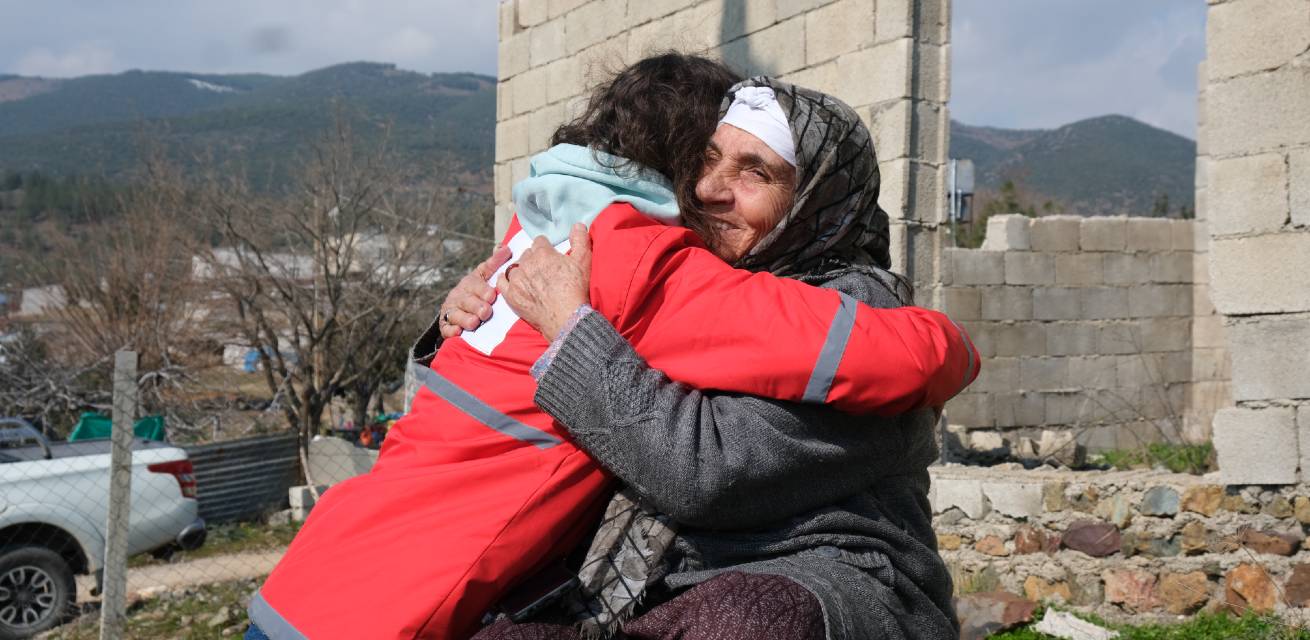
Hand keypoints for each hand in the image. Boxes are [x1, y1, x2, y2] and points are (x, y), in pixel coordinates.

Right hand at [438, 245, 510, 338]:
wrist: (459, 306)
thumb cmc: (477, 290)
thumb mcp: (485, 276)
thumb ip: (494, 264)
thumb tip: (505, 247)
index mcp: (469, 283)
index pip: (475, 285)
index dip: (482, 290)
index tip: (491, 295)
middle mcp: (458, 296)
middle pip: (466, 301)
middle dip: (476, 306)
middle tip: (486, 311)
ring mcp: (451, 311)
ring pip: (455, 315)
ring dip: (464, 319)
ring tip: (474, 323)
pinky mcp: (445, 325)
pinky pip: (446, 328)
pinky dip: (451, 330)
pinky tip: (458, 332)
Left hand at [498, 223, 591, 339]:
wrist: (566, 318)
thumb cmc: (576, 289)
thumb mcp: (584, 261)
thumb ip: (580, 239)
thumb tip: (577, 225)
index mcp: (543, 253)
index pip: (539, 242)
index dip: (546, 248)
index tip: (550, 256)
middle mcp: (526, 264)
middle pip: (527, 254)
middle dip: (534, 259)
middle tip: (543, 270)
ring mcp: (516, 280)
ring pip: (515, 267)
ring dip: (521, 270)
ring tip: (530, 278)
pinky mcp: (511, 295)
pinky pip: (502, 282)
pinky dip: (505, 280)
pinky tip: (511, 282)